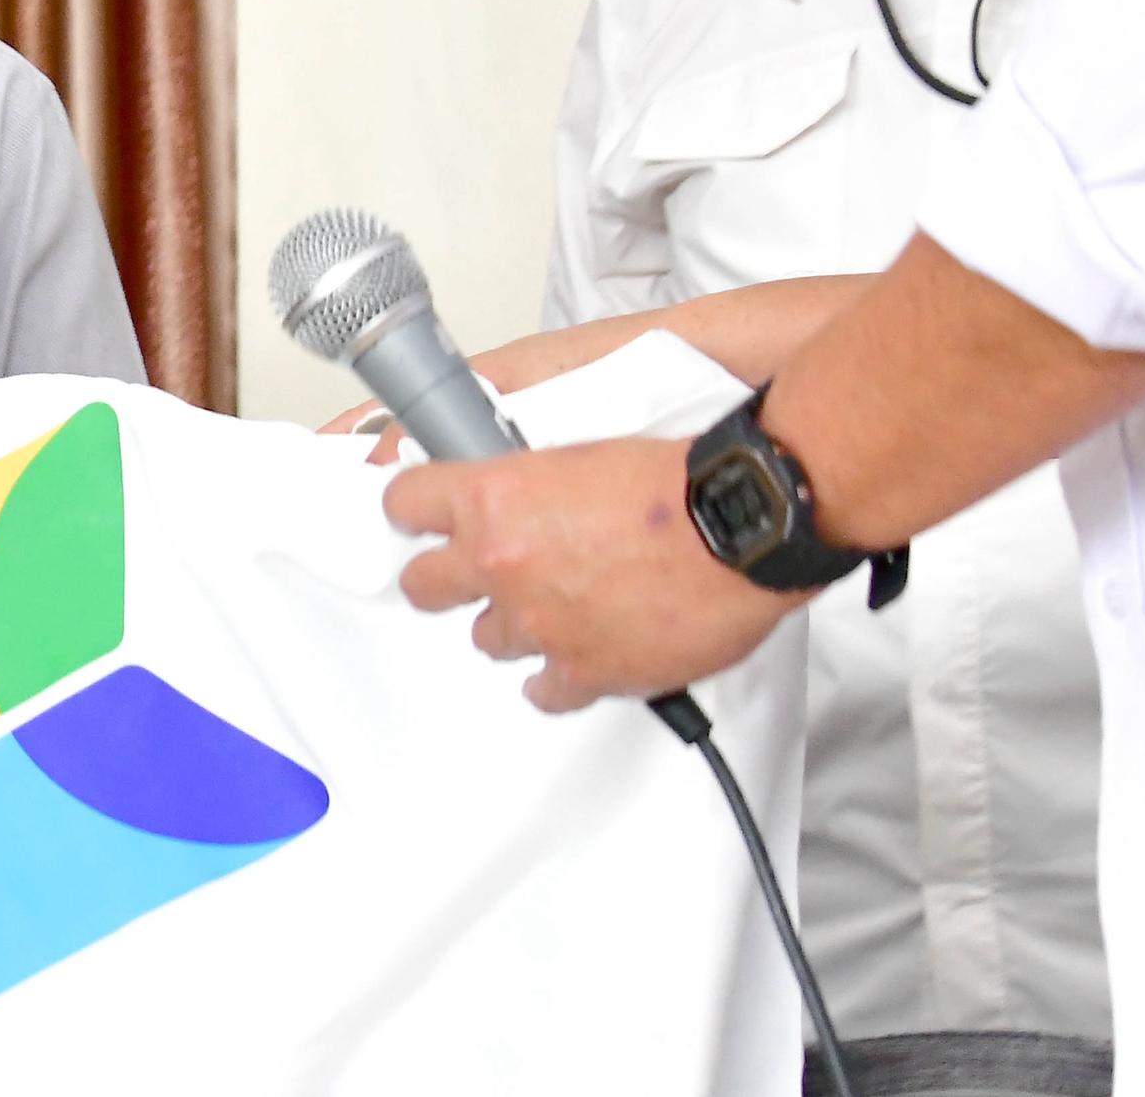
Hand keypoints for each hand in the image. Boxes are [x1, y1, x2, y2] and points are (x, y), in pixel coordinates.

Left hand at [382, 439, 800, 712]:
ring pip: (487, 637)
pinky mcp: (584, 672)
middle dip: (440, 578)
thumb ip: (531, 485)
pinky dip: (554, 678)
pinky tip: (565, 665)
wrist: (737, 527)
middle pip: (425, 585)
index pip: (407, 502)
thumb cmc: (675, 481)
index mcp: (494, 498)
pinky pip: (543, 690)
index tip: (415, 516)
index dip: (412, 509)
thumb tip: (519, 502)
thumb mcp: (579, 454)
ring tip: (545, 609)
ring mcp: (539, 625)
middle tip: (460, 573)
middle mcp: (502, 565)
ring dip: (512, 623)